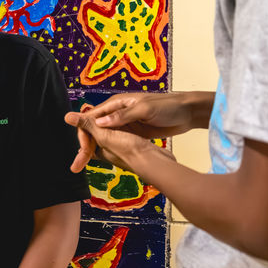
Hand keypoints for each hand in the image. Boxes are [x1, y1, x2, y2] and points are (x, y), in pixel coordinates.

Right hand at [68, 93, 198, 171]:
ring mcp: (125, 124)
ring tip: (84, 163)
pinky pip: (115, 141)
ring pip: (103, 137)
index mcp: (116, 103)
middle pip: (94, 129)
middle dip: (85, 145)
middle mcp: (117, 113)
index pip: (92, 117)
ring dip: (93, 149)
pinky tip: (101, 160)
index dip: (84, 132)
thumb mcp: (144, 109)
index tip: (83, 149)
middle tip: (78, 163)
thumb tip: (100, 122)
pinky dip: (106, 150)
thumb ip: (123, 116)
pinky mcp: (134, 132)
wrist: (188, 112)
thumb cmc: (167, 106)